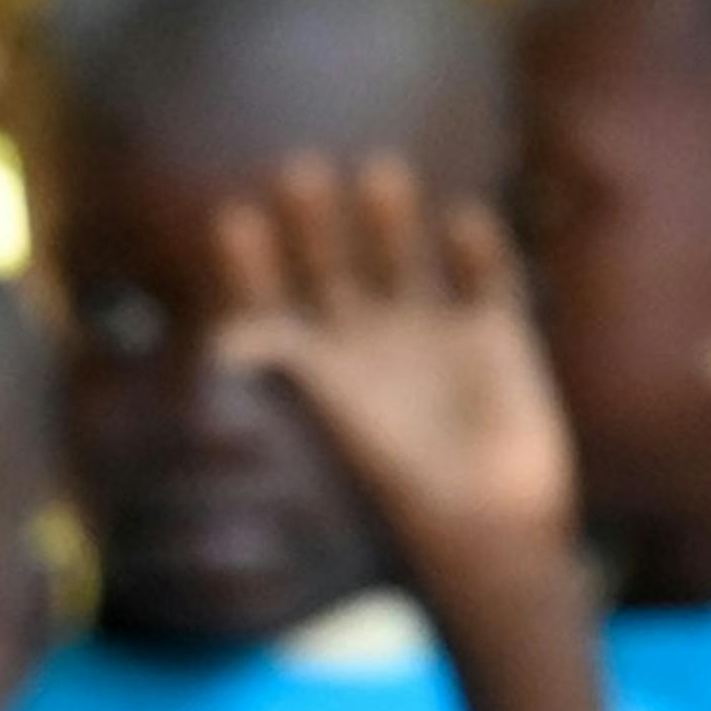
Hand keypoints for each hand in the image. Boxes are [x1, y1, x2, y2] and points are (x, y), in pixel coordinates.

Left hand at [206, 158, 576, 600]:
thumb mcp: (315, 448)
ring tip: (378, 173)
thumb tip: (214, 349)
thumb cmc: (392, 504)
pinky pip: (488, 281)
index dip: (250, 263)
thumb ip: (272, 392)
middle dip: (314, 222)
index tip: (230, 219)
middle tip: (297, 171)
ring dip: (391, 219)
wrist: (484, 539)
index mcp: (311, 368)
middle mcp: (364, 338)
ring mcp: (430, 330)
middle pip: (331, 264)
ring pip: (404, 256)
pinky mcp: (496, 335)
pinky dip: (479, 252)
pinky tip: (464, 221)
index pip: (269, 301)